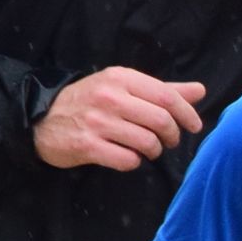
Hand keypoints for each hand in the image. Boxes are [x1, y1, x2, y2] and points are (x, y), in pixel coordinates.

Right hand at [35, 66, 206, 170]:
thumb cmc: (90, 102)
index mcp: (121, 78)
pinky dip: (134, 162)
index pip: (167, 96)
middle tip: (169, 141)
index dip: (187, 114)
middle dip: (172, 135)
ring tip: (148, 150)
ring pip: (147, 142)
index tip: (194, 126)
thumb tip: (200, 90)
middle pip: (161, 120)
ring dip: (154, 151)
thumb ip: (162, 90)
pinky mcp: (87, 146)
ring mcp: (97, 122)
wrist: (41, 118)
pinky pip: (127, 160)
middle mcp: (110, 97)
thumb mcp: (123, 87)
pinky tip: (127, 156)